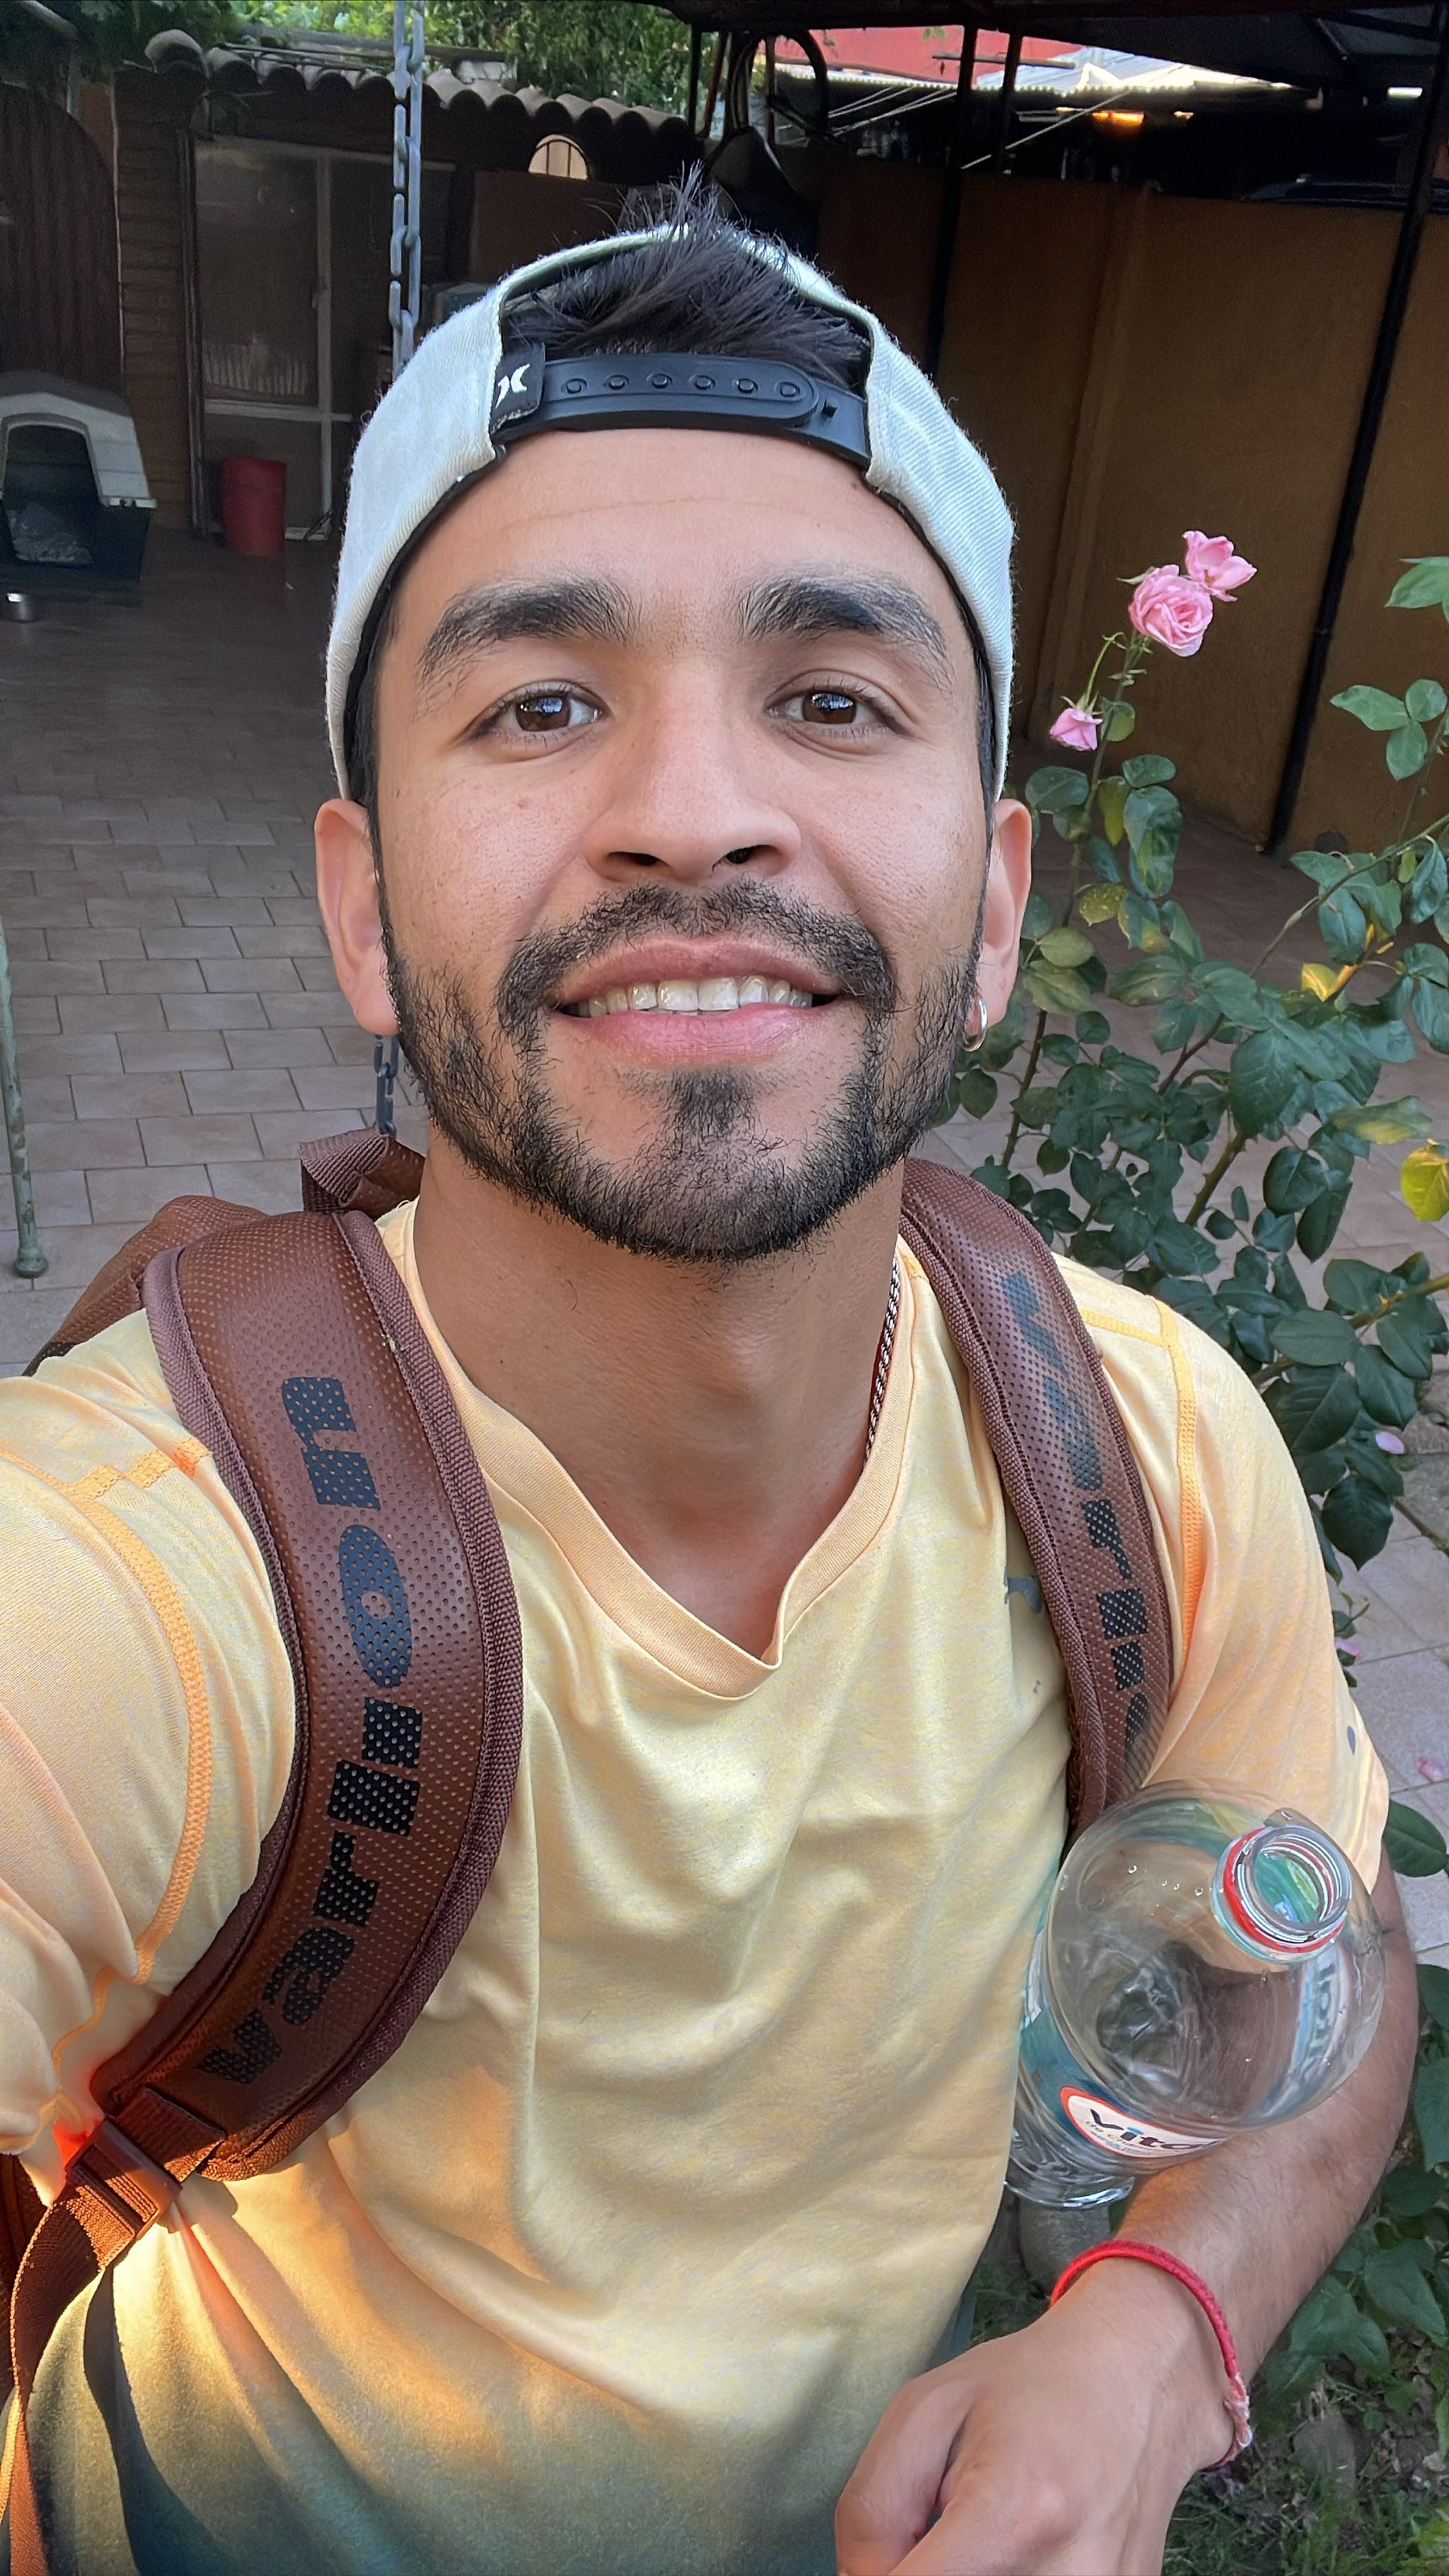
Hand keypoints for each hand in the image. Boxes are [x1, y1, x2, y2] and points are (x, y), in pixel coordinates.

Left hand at [835, 2255, 1230, 2575]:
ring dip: (967, 2571)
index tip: (887, 2549)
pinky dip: (1008, 2574)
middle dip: (924, 2569)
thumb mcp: (923, 2412)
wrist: (1140, 2381)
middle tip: (940, 2527)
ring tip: (984, 2531)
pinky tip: (1022, 2542)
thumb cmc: (1026, 2386)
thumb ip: (872, 2512)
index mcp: (1013, 2515)